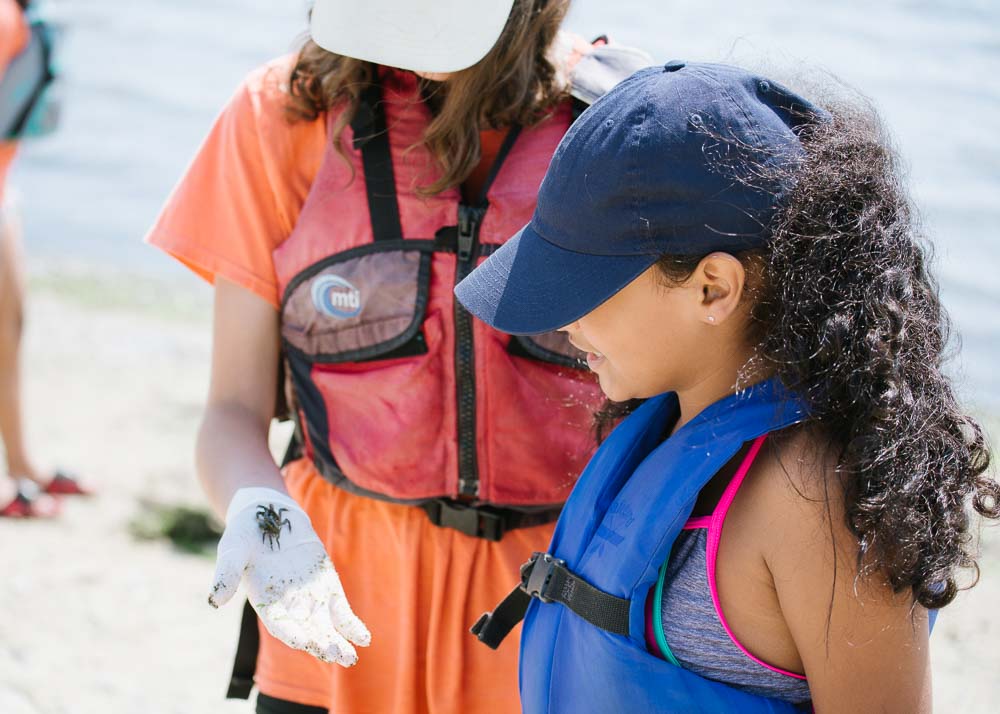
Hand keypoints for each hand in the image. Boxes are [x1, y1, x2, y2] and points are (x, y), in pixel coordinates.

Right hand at [208, 487, 370, 665]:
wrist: (267, 513)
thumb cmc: (245, 534)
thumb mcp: (232, 549)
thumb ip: (226, 573)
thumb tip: (216, 601)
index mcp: (266, 602)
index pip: (280, 624)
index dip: (292, 633)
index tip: (304, 642)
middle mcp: (288, 606)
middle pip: (307, 630)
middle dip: (322, 644)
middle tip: (338, 656)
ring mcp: (310, 598)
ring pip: (326, 626)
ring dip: (338, 642)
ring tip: (351, 657)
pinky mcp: (327, 586)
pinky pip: (341, 610)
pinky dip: (351, 625)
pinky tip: (364, 638)